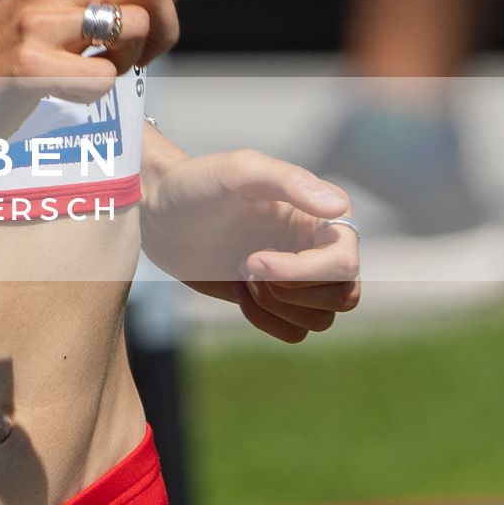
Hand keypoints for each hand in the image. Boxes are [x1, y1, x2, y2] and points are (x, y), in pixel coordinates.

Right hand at [0, 0, 188, 143]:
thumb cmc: (0, 56)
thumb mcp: (41, 2)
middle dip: (166, 22)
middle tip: (147, 48)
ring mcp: (38, 22)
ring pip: (134, 24)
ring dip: (134, 57)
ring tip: (106, 67)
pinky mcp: (32, 65)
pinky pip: (104, 76)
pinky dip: (100, 89)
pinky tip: (73, 89)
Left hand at [138, 146, 360, 342]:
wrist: (158, 211)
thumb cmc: (197, 184)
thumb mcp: (238, 171)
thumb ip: (289, 181)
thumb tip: (338, 209)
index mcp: (318, 214)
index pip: (345, 261)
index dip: (305, 272)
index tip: (253, 260)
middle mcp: (316, 245)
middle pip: (344, 296)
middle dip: (293, 292)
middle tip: (246, 268)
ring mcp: (297, 274)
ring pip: (322, 319)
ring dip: (279, 307)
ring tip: (242, 275)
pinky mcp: (275, 298)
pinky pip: (295, 332)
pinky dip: (267, 321)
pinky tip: (238, 291)